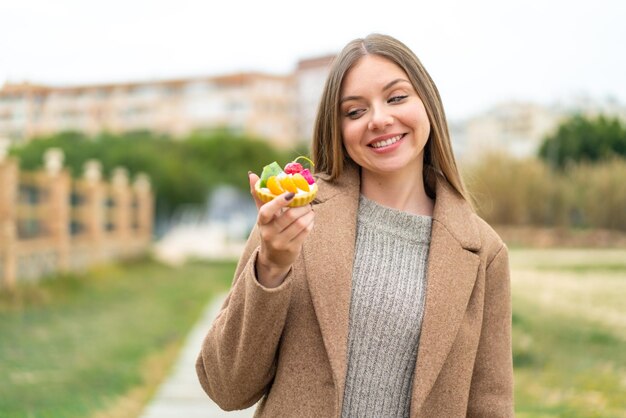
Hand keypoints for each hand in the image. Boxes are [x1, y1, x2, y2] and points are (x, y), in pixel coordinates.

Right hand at [249, 172, 314, 287]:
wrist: (273, 259)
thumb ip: (259, 196)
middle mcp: (269, 233)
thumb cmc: (269, 230)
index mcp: (262, 222)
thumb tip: (252, 174)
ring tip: (310, 208)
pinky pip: (305, 232)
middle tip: (307, 200)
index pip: (266, 210)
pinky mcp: (292, 249)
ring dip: (309, 213)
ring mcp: (281, 242)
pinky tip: (310, 218)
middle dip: (302, 205)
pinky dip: (310, 222)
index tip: (291, 193)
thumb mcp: (263, 216)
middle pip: (290, 216)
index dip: (278, 201)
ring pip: (300, 224)